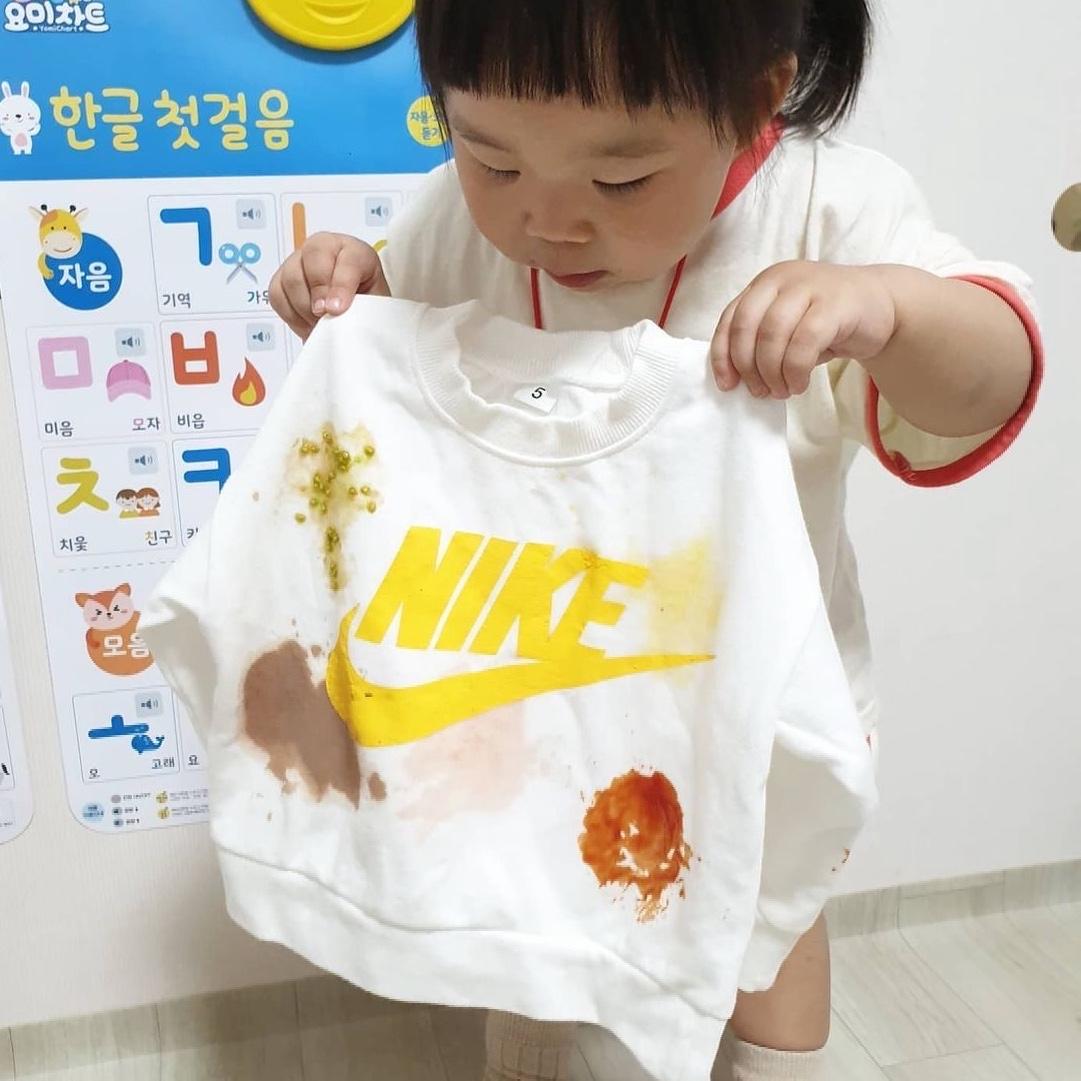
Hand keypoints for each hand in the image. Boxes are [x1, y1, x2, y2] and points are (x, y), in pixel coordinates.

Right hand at [269, 232, 389, 339]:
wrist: (354, 313)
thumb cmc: (367, 306)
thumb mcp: (376, 305)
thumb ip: (365, 307)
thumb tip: (342, 317)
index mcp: (355, 251)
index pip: (347, 260)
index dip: (341, 285)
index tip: (337, 310)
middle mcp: (325, 247)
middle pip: (312, 258)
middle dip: (317, 292)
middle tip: (323, 316)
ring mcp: (299, 260)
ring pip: (291, 278)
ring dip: (304, 308)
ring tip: (319, 325)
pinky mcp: (282, 278)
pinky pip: (277, 295)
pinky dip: (291, 314)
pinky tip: (306, 324)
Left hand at [711, 261, 897, 397]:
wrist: (882, 305)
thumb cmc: (827, 323)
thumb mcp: (787, 328)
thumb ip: (760, 342)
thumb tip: (736, 379)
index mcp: (764, 284)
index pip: (730, 319)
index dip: (723, 356)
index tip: (728, 386)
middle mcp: (781, 278)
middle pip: (746, 327)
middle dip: (748, 367)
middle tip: (760, 391)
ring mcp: (808, 286)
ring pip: (772, 335)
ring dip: (772, 372)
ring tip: (782, 391)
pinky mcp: (833, 303)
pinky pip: (803, 342)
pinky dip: (795, 370)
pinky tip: (800, 384)